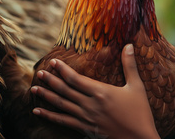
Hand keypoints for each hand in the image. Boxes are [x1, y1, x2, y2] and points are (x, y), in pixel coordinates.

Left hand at [31, 44, 159, 138]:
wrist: (139, 138)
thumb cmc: (140, 112)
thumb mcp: (137, 86)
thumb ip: (130, 65)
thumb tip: (129, 45)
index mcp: (101, 92)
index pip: (76, 78)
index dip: (63, 70)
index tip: (53, 62)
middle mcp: (90, 104)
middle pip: (65, 90)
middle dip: (51, 80)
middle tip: (39, 72)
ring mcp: (86, 118)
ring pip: (61, 105)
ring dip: (47, 96)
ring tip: (34, 89)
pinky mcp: (85, 129)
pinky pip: (63, 121)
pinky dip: (49, 116)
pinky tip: (38, 112)